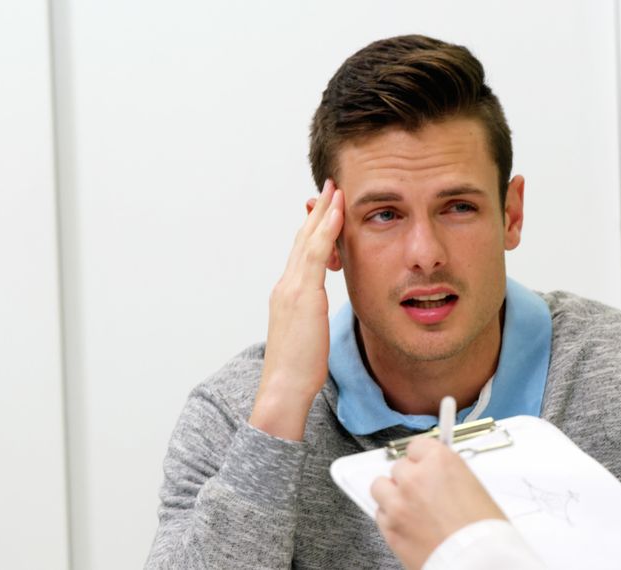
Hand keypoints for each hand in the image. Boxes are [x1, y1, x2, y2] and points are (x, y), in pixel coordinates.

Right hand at [249, 180, 343, 440]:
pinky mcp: (302, 294)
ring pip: (308, 240)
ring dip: (322, 213)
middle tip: (328, 189)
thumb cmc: (298, 369)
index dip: (312, 229)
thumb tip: (317, 314)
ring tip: (335, 192)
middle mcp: (286, 285)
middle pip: (302, 239)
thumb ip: (311, 317)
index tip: (323, 210)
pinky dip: (325, 230)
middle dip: (316, 212)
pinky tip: (337, 214)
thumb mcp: (307, 335)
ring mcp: (291, 288)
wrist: (284, 387)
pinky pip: (316, 254)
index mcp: (287, 295)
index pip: (302, 253)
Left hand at [371, 438, 506, 568]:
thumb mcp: (474, 489)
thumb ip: (449, 476)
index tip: (424, 463)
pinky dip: (390, 517)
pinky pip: (379, 514)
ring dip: (393, 493)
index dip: (422, 457)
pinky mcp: (389, 528)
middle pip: (399, 466)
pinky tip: (407, 524)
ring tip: (409, 506)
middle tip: (423, 492)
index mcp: (440, 461)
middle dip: (409, 478)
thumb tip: (439, 476)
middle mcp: (415, 478)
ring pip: (380, 486)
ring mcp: (398, 503)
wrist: (475, 561)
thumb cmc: (483, 532)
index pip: (417, 445)